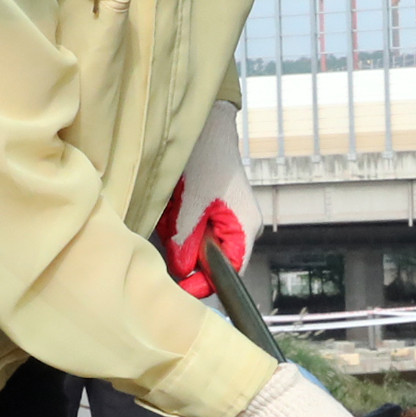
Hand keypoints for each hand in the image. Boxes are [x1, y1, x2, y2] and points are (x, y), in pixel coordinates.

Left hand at [151, 100, 259, 299]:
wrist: (208, 129)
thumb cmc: (204, 161)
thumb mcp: (189, 207)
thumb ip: (185, 244)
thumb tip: (184, 274)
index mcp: (245, 229)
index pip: (230, 273)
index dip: (204, 284)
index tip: (180, 287)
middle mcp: (244, 228)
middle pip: (217, 261)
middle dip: (190, 256)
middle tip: (170, 238)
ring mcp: (234, 220)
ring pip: (206, 247)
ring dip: (186, 238)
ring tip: (174, 213)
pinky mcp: (221, 212)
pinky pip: (203, 232)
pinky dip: (186, 226)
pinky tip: (177, 208)